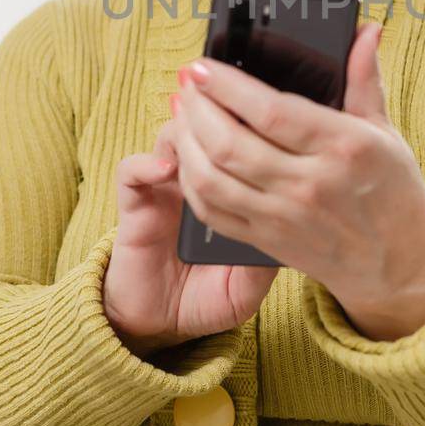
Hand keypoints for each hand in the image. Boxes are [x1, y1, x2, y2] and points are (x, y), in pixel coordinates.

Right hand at [102, 112, 279, 358]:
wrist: (157, 325)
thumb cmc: (206, 300)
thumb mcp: (247, 287)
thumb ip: (265, 260)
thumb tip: (292, 229)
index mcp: (228, 193)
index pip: (239, 146)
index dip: (250, 125)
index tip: (271, 113)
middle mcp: (197, 184)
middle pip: (208, 130)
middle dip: (220, 112)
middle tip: (232, 100)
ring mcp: (164, 191)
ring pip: (172, 139)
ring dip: (187, 129)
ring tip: (201, 130)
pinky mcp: (135, 206)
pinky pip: (132, 171)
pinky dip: (148, 163)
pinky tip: (168, 168)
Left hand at [172, 21, 424, 341]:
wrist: (397, 265)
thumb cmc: (393, 191)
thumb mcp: (385, 132)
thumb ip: (365, 79)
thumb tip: (366, 31)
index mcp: (344, 148)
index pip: (271, 112)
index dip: (227, 86)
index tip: (202, 66)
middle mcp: (310, 185)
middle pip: (230, 144)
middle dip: (197, 107)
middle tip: (186, 82)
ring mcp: (284, 217)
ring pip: (212, 178)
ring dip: (185, 142)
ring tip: (181, 113)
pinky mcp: (267, 240)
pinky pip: (213, 211)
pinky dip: (191, 181)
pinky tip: (188, 155)